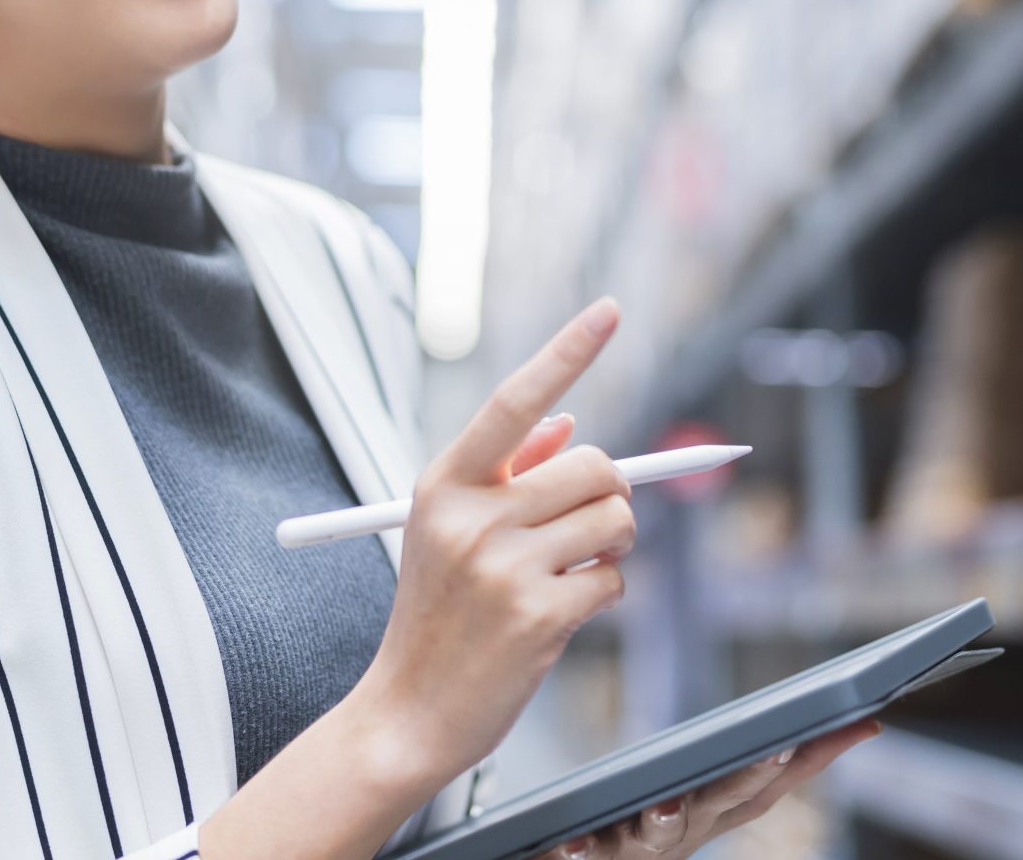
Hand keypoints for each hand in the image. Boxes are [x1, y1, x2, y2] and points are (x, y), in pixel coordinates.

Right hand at [350, 298, 636, 792]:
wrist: (406, 713)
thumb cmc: (435, 618)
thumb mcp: (446, 532)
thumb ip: (505, 473)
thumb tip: (569, 423)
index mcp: (445, 483)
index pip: (515, 399)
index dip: (566, 351)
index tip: (610, 309)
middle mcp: (471, 516)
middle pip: (596, 467)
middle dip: (611, 497)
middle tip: (587, 529)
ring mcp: (504, 566)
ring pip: (617, 521)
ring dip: (612, 548)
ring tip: (569, 574)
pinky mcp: (539, 615)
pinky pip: (614, 580)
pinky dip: (602, 595)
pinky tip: (559, 616)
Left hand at [539, 720, 882, 858]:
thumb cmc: (645, 827)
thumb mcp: (700, 790)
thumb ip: (754, 762)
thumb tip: (843, 726)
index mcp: (715, 810)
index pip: (775, 779)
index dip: (819, 755)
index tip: (860, 722)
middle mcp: (686, 831)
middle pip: (726, 803)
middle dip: (755, 776)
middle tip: (782, 746)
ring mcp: (639, 847)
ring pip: (658, 834)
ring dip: (667, 820)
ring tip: (665, 804)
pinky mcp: (590, 853)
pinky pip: (583, 853)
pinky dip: (581, 850)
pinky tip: (571, 844)